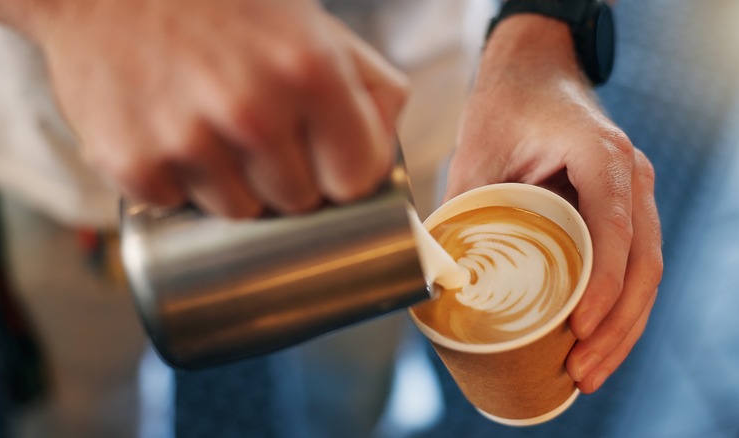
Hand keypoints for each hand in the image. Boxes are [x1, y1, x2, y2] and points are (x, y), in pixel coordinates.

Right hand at [17, 0, 407, 216]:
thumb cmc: (223, 7)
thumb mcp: (313, 26)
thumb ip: (371, 86)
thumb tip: (385, 152)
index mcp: (311, 71)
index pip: (355, 180)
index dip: (342, 174)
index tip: (326, 161)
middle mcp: (253, 110)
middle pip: (298, 202)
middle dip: (287, 178)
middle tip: (259, 132)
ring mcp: (189, 140)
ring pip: (241, 212)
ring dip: (233, 184)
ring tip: (212, 129)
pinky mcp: (134, 164)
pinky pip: (179, 205)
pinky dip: (178, 182)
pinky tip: (170, 135)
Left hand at [445, 15, 662, 393]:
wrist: (534, 71)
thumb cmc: (506, 106)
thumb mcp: (476, 153)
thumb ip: (462, 210)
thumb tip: (437, 281)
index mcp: (599, 154)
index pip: (614, 226)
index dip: (603, 283)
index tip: (579, 328)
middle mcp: (629, 176)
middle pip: (643, 262)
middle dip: (616, 326)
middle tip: (582, 371)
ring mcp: (632, 194)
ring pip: (646, 271)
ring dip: (623, 327)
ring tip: (589, 373)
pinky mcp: (622, 211)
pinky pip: (634, 265)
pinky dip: (620, 307)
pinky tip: (597, 342)